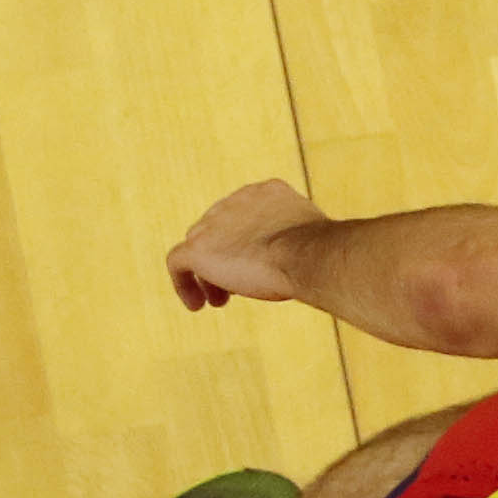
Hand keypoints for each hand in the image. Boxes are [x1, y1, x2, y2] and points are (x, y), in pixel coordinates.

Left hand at [170, 178, 327, 309]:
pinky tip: (196, 305)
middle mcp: (235, 201)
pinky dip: (184, 284)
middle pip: (218, 231)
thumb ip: (297, 239)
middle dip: (225, 259)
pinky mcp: (198, 247)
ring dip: (208, 275)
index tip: (256, 265)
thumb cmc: (320, 254)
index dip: (244, 242)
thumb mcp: (312, 238)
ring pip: (199, 249)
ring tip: (218, 301)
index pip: (243, 215)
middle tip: (236, 289)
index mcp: (265, 192)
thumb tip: (304, 256)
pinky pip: (177, 264)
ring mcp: (213, 223)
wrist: (308, 256)